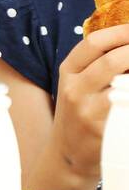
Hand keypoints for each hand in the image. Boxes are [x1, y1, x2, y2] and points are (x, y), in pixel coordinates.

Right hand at [51, 25, 128, 177]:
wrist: (67, 156)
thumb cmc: (79, 115)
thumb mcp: (76, 86)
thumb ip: (96, 65)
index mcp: (68, 72)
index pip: (94, 43)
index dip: (121, 32)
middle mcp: (74, 89)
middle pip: (112, 60)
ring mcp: (88, 111)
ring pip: (124, 85)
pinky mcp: (103, 130)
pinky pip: (128, 108)